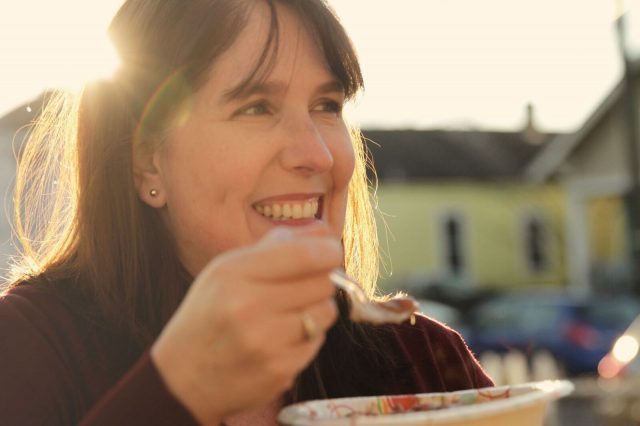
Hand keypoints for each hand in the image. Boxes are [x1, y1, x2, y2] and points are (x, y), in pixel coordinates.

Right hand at [150, 224, 340, 424]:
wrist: (182, 378)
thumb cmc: (209, 314)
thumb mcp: (227, 270)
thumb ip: (275, 246)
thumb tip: (324, 233)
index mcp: (234, 274)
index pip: (304, 255)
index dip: (329, 250)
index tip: (331, 251)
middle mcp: (249, 307)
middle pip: (322, 282)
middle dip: (320, 280)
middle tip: (302, 285)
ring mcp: (265, 343)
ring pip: (326, 313)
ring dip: (316, 310)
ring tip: (289, 313)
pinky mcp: (279, 371)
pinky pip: (317, 342)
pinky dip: (306, 337)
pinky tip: (280, 339)